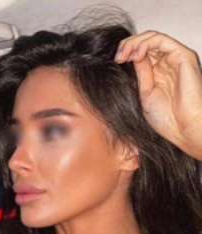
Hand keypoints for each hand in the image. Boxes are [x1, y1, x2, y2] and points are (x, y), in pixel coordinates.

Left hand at [114, 30, 201, 159]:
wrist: (184, 129)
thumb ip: (140, 74)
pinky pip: (162, 40)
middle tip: (118, 56)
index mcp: (159, 73)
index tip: (116, 61)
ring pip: (153, 38)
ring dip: (135, 42)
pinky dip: (146, 43)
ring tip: (124, 54)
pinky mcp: (183, 56)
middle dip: (128, 45)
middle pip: (146, 42)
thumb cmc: (168, 119)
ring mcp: (176, 58)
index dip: (127, 52)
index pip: (142, 52)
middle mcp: (169, 63)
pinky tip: (136, 54)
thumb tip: (130, 57)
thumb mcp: (145, 94)